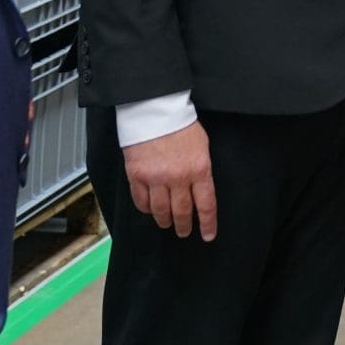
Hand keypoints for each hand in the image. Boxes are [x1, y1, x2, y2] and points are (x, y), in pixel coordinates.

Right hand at [124, 122, 217, 240]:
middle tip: (183, 231)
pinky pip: (141, 201)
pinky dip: (146, 209)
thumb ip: (200, 169)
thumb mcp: (201, 145)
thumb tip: (199, 190)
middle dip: (183, 226)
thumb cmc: (180, 124)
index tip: (207, 235)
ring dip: (164, 220)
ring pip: (160, 210)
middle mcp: (178, 177)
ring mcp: (156, 178)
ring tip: (166, 223)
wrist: (154, 109)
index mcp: (199, 169)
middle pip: (182, 212)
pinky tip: (150, 209)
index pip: (206, 204)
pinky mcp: (137, 175)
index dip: (207, 223)